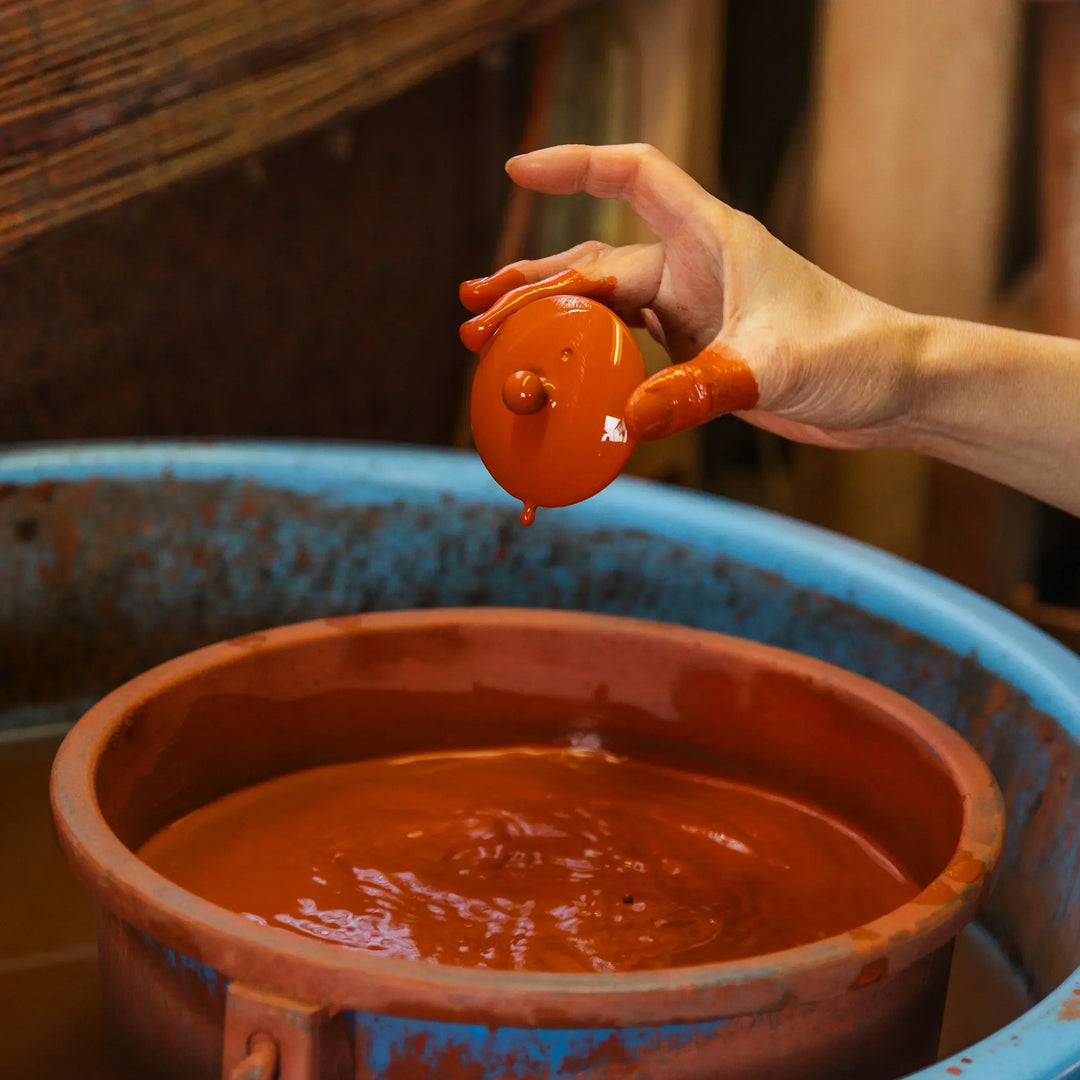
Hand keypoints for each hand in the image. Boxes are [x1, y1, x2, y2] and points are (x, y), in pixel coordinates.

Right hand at [460, 143, 922, 447]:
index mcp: (712, 240)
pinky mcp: (697, 354)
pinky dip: (589, 362)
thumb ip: (698, 391)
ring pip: (603, 308)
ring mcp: (692, 313)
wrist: (892, 391)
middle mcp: (695, 269)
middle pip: (594, 261)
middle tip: (473, 312)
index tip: (516, 171)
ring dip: (549, 322)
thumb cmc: (854, 354)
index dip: (573, 166)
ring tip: (488, 336)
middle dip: (531, 284)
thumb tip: (622, 420)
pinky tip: (559, 382)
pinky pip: (627, 351)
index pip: (634, 175)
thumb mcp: (772, 369)